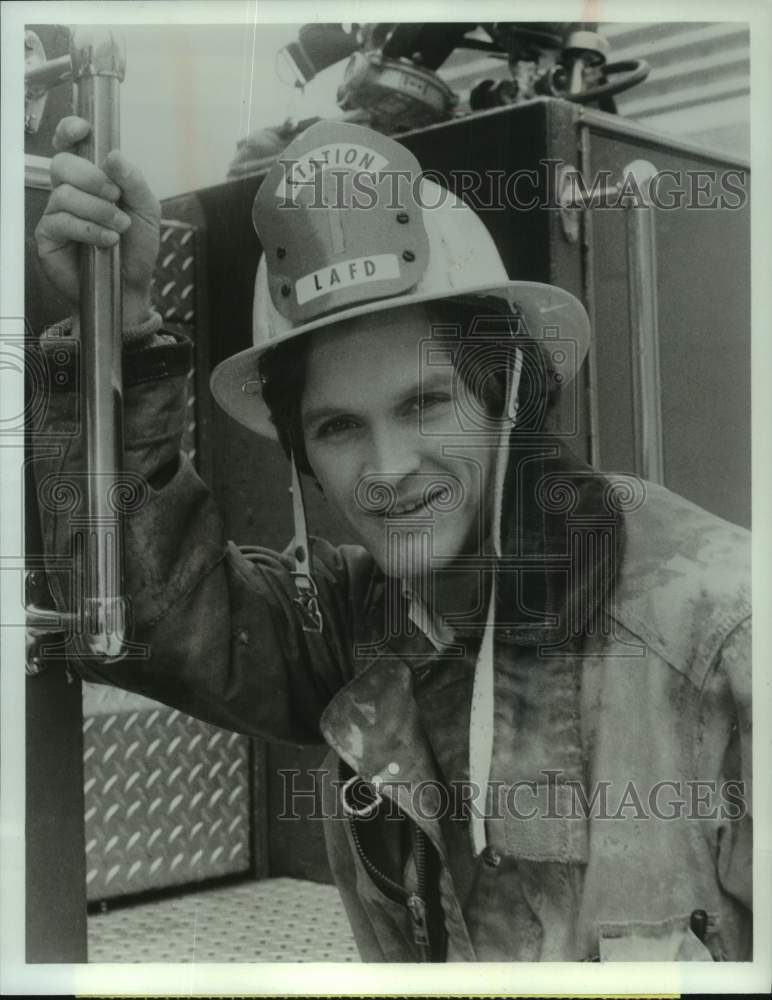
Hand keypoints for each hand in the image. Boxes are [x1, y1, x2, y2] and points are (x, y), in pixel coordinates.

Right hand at [35, 116, 160, 326]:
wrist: (132, 288)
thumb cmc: (136, 250)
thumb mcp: (147, 212)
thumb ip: (134, 182)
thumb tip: (113, 156)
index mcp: (92, 179)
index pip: (70, 145)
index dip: (69, 130)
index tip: (82, 130)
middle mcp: (71, 192)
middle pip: (62, 164)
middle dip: (91, 177)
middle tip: (115, 197)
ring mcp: (56, 214)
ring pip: (63, 193)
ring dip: (97, 210)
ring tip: (119, 228)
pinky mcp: (49, 238)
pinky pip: (60, 222)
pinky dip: (88, 229)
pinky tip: (106, 241)